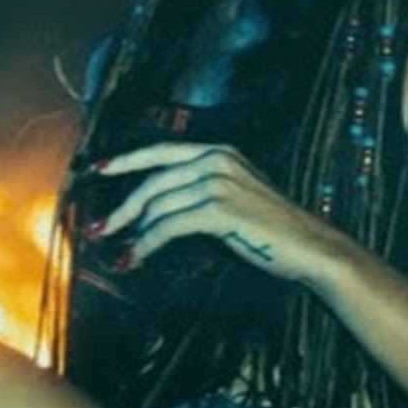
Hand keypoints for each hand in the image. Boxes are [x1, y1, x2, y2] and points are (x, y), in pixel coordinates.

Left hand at [85, 143, 346, 283]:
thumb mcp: (234, 196)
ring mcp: (219, 182)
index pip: (161, 151)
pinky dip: (148, 244)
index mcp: (219, 151)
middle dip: (122, 207)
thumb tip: (153, 210)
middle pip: (154, 180)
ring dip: (133, 231)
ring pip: (159, 205)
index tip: (97, 169)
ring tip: (120, 250)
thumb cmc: (271, 227)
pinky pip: (170, 226)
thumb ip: (199, 192)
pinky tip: (137, 257)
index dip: (126, 160)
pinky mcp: (220, 209)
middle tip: (98, 228)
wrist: (310, 246)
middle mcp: (217, 159)